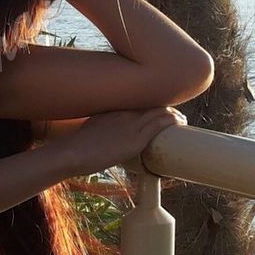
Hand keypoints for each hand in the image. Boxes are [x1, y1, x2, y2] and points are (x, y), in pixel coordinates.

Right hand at [57, 106, 186, 176]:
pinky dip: (173, 120)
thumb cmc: (78, 146)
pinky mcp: (137, 138)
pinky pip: (161, 123)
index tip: (158, 110)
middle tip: (174, 115)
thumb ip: (102, 126)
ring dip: (173, 114)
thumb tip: (105, 136)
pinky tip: (180, 122)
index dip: (151, 105)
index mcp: (114, 108)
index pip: (139, 101)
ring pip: (160, 111)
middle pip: (151, 104)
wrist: (73, 152)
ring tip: (182, 120)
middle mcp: (124, 112)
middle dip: (165, 108)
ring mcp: (131, 123)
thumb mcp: (91, 128)